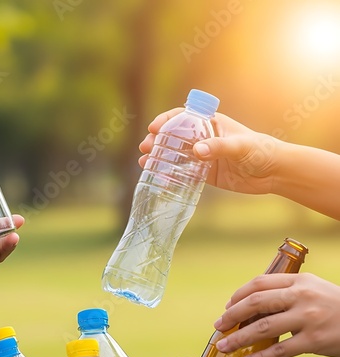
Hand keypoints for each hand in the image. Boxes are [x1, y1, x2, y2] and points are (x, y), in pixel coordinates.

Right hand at [138, 109, 279, 194]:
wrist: (273, 173)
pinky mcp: (205, 173)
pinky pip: (183, 173)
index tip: (154, 128)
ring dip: (159, 158)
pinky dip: (169, 175)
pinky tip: (158, 178)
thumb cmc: (260, 151)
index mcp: (211, 124)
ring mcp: (203, 156)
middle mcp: (204, 138)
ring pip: (175, 155)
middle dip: (157, 141)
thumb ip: (219, 147)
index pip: (183, 117)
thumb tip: (196, 151)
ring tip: (145, 163)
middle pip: (174, 136)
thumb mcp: (240, 146)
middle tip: (145, 148)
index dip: (166, 120)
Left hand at [213, 273, 339, 356]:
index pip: (259, 283)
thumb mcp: (313, 290)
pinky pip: (279, 351)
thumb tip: (251, 308)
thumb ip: (286, 294)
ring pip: (262, 328)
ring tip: (223, 346)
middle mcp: (302, 296)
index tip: (227, 307)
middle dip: (232, 315)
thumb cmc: (336, 306)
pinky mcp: (315, 341)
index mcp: (299, 281)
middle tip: (219, 325)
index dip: (238, 295)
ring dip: (238, 338)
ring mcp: (308, 318)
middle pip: (256, 302)